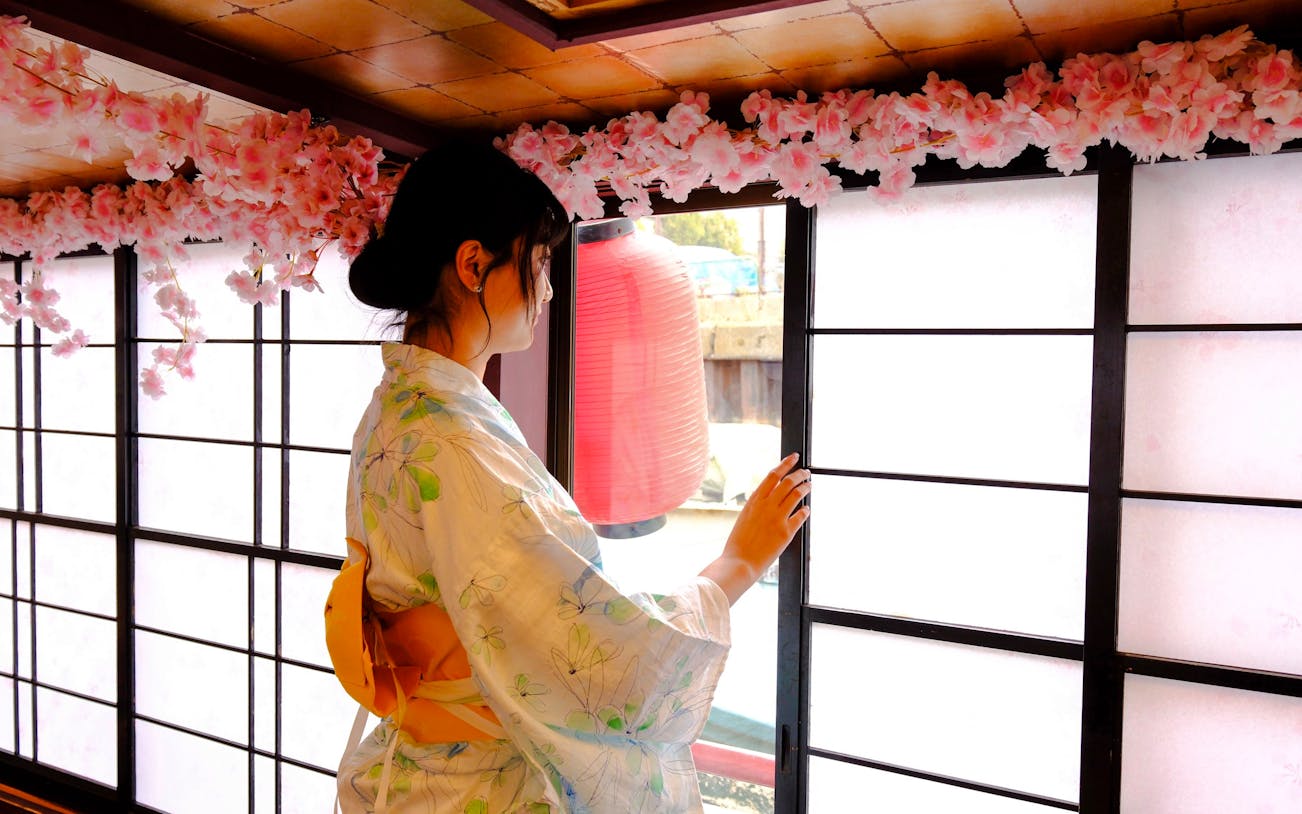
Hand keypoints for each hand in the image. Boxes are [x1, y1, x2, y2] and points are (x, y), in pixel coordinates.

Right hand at [700, 453, 810, 603]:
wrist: (739, 562)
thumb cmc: (739, 543)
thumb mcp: (745, 517)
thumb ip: (758, 506)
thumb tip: (771, 497)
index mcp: (754, 500)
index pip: (773, 475)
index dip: (786, 464)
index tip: (794, 457)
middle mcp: (766, 505)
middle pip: (788, 482)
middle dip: (800, 474)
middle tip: (806, 473)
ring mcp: (777, 518)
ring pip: (797, 495)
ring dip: (805, 487)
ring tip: (810, 485)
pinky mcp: (786, 532)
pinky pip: (800, 515)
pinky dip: (805, 510)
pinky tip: (807, 509)